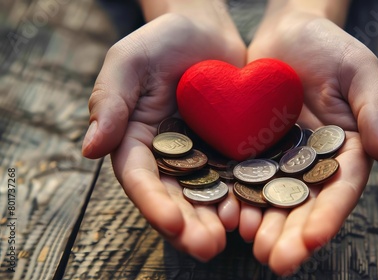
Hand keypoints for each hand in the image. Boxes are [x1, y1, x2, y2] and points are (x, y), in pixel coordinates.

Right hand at [82, 11, 245, 260]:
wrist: (205, 32)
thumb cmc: (162, 41)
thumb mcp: (129, 62)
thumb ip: (110, 102)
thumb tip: (89, 148)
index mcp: (137, 141)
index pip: (140, 178)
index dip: (154, 202)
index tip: (171, 223)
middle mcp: (168, 156)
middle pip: (175, 196)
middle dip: (189, 224)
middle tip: (207, 246)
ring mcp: (200, 156)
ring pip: (206, 195)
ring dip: (216, 219)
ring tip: (231, 236)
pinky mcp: (229, 150)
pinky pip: (235, 176)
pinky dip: (243, 195)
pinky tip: (254, 210)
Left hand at [244, 9, 377, 274]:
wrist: (284, 34)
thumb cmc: (328, 47)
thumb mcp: (359, 69)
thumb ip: (376, 108)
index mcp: (346, 150)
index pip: (341, 188)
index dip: (329, 215)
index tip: (313, 239)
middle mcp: (313, 162)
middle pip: (305, 204)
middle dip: (293, 234)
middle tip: (277, 261)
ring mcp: (280, 159)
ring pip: (273, 199)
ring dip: (264, 225)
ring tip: (252, 247)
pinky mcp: (251, 151)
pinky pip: (243, 178)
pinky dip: (237, 198)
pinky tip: (227, 216)